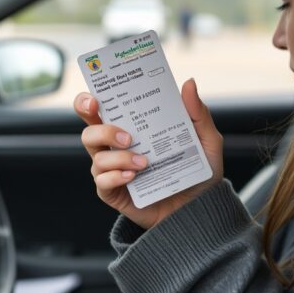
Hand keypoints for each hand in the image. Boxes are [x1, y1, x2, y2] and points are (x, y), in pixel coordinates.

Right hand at [74, 78, 223, 229]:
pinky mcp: (114, 192)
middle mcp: (116, 147)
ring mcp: (113, 170)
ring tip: (144, 162)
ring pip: (96, 156)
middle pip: (89, 131)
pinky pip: (102, 181)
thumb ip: (198, 113)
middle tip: (126, 135)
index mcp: (132, 128)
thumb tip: (189, 83)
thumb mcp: (205, 140)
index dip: (88, 102)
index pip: (100, 110)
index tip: (95, 99)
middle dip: (99, 128)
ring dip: (118, 156)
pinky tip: (134, 176)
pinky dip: (116, 176)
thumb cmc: (198, 172)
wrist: (199, 209)